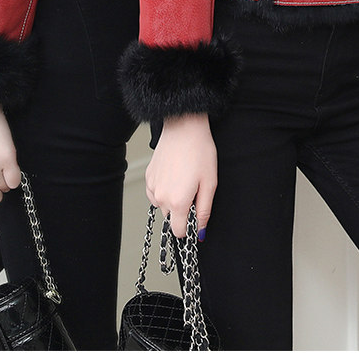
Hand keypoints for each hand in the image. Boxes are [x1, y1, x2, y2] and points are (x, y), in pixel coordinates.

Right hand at [145, 114, 216, 238]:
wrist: (184, 128)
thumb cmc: (200, 152)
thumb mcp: (209, 183)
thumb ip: (204, 211)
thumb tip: (201, 230)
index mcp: (178, 202)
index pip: (179, 231)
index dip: (189, 227)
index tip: (195, 216)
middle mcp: (161, 197)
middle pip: (171, 217)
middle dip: (182, 209)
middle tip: (193, 189)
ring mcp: (152, 186)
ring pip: (162, 204)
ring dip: (172, 199)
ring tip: (184, 179)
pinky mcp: (148, 176)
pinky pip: (155, 192)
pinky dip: (163, 189)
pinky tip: (174, 174)